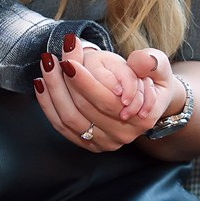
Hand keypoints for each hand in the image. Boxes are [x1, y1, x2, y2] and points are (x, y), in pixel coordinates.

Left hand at [34, 34, 176, 151]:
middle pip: (83, 108)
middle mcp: (123, 135)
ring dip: (52, 91)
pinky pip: (61, 126)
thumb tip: (142, 62)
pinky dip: (47, 105)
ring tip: (46, 65)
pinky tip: (40, 84)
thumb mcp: (159, 69)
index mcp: (142, 118)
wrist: (148, 104)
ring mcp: (104, 142)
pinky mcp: (88, 143)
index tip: (68, 60)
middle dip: (63, 81)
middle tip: (51, 57)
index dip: (85, 81)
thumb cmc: (151, 82)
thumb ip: (151, 62)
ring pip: (68, 119)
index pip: (107, 100)